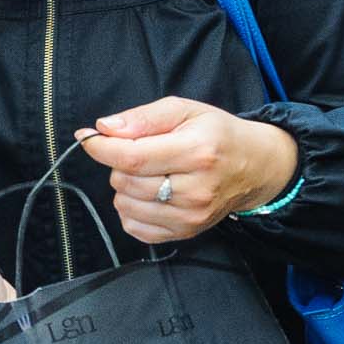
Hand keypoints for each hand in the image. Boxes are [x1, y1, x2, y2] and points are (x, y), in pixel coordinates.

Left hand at [75, 97, 298, 243]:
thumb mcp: (186, 110)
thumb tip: (104, 128)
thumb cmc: (218, 134)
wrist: (255, 167)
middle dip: (120, 163)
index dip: (100, 148)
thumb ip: (143, 117)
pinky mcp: (185, 232)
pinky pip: (134, 226)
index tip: (87, 137)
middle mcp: (195, 190)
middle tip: (142, 152)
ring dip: (126, 186)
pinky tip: (150, 194)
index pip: (131, 157)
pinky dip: (132, 208)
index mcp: (196, 152)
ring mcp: (190, 216)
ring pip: (125, 204)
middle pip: (125, 181)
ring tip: (151, 173)